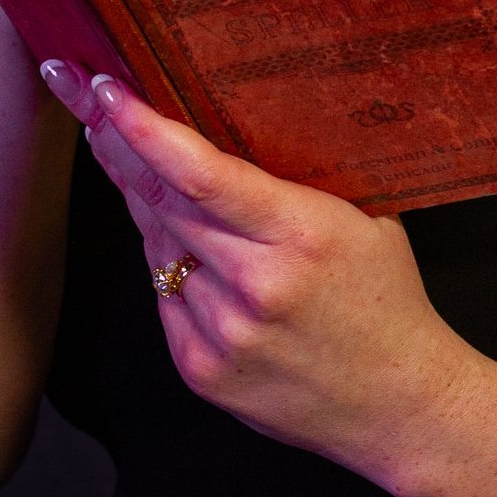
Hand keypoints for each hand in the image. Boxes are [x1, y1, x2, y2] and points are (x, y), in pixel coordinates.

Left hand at [37, 63, 465, 477]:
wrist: (399, 405)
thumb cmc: (386, 301)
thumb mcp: (363, 218)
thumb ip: (297, 178)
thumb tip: (226, 124)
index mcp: (299, 235)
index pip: (199, 173)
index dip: (143, 129)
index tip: (106, 91)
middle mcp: (254, 285)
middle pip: (160, 203)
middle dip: (122, 151)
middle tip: (97, 109)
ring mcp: (222, 334)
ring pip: (156, 249)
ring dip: (144, 207)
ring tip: (136, 167)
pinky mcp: (201, 371)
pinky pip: (163, 298)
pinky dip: (167, 265)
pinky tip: (182, 246)